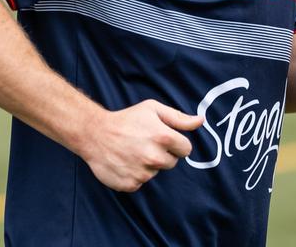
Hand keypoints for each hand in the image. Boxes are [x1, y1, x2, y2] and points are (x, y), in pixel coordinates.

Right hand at [81, 100, 201, 191]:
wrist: (95, 133)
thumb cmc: (126, 119)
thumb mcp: (153, 110)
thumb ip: (179, 118)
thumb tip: (200, 121)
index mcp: (163, 137)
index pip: (186, 149)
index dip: (176, 144)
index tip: (164, 139)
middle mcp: (154, 157)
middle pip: (172, 163)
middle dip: (163, 155)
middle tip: (145, 144)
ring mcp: (142, 173)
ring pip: (155, 172)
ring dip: (148, 165)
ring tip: (132, 151)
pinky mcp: (131, 184)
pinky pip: (141, 182)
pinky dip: (135, 174)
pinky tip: (125, 162)